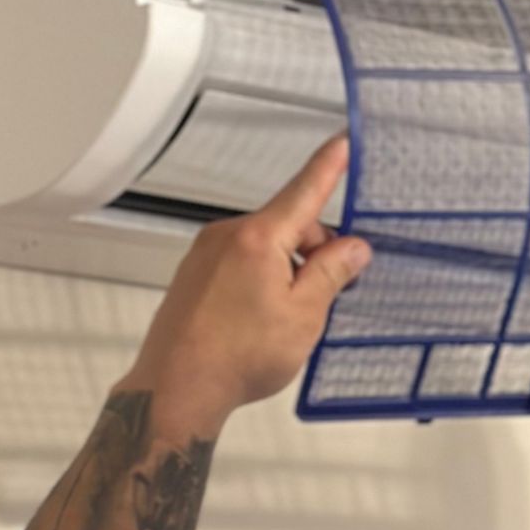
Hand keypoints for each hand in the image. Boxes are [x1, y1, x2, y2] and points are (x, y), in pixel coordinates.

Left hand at [111, 134, 370, 439]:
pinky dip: (261, 281)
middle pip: (287, 224)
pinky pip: (240, 263)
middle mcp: (227, 235)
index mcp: (258, 237)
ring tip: (287, 320)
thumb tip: (353, 248)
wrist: (176, 388)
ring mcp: (206, 254)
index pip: (304, 190)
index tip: (343, 142)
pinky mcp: (194, 274)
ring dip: (287, 270)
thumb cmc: (235, 357)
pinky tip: (262, 320)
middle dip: (314, 250)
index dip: (329, 166)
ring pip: (264, 247)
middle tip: (327, 295)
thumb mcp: (303, 315)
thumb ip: (331, 273)